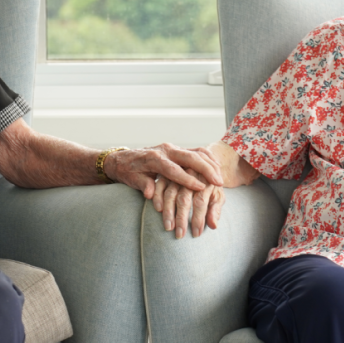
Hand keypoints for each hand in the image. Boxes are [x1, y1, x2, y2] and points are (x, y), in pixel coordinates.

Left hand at [104, 143, 223, 198]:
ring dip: (210, 164)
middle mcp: (165, 150)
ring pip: (196, 152)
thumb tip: (150, 194)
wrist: (123, 159)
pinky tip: (217, 168)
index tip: (201, 188)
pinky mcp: (177, 149)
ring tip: (221, 177)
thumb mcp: (132, 180)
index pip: (173, 170)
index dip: (188, 179)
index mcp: (153, 159)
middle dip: (206, 169)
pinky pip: (196, 151)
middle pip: (190, 157)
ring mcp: (172, 147)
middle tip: (219, 182)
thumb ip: (143, 185)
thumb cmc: (128, 172)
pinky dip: (208, 158)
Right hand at [152, 169, 224, 238]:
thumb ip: (215, 210)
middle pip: (184, 199)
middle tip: (180, 235)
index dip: (198, 219)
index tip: (196, 234)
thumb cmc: (211, 186)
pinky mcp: (166, 174)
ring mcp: (178, 175)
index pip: (201, 202)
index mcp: (206, 181)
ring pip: (170, 193)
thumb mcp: (218, 196)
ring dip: (168, 212)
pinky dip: (157, 198)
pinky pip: (159, 186)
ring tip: (168, 228)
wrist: (202, 166)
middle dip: (181, 218)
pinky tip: (158, 210)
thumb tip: (213, 226)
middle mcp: (191, 176)